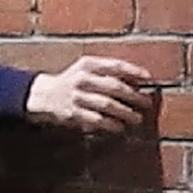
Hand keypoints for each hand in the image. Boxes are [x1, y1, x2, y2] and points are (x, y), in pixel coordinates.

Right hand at [25, 56, 155, 133]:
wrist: (44, 95)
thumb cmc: (74, 81)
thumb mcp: (87, 69)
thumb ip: (109, 72)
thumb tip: (138, 81)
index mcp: (88, 64)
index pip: (115, 66)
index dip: (134, 72)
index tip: (148, 79)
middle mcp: (82, 78)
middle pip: (114, 87)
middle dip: (133, 96)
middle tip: (147, 104)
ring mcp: (77, 96)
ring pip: (107, 105)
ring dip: (125, 113)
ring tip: (137, 119)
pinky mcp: (73, 113)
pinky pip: (96, 120)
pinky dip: (111, 124)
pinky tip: (120, 127)